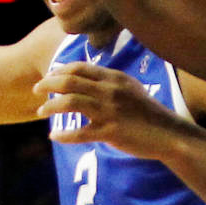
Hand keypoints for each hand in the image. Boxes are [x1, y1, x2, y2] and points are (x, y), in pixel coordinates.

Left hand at [38, 64, 187, 157]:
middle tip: (36, 90)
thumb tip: (84, 80)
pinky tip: (54, 136)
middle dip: (47, 84)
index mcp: (114, 78)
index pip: (79, 67)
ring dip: (50, 106)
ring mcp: (110, 111)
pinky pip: (79, 133)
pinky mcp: (110, 132)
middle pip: (69, 81)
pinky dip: (63, 135)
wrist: (169, 135)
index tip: (48, 76)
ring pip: (70, 103)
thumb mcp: (131, 89)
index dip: (59, 70)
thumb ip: (109, 83)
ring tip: (40, 111)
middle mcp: (110, 91)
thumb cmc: (148, 113)